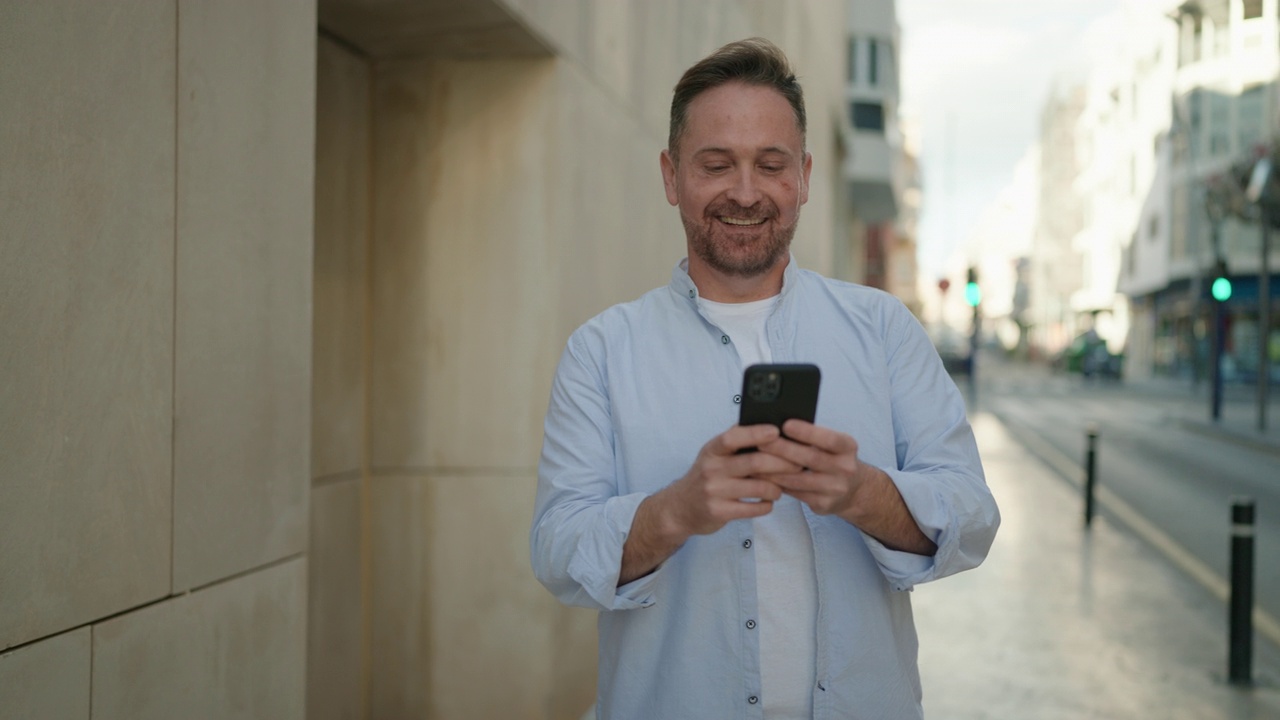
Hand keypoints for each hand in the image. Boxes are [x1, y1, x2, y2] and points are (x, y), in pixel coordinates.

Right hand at [618, 424, 803, 584]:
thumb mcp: (713, 455)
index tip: (777, 432)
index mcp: (712, 450)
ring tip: (780, 488)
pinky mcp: (719, 512)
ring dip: (777, 488)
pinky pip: (754, 508)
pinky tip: (767, 502)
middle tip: (798, 465)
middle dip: (782, 464)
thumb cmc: (705, 477)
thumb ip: (735, 442)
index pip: (734, 437)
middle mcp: (711, 468)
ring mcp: (714, 491)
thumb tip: (769, 427)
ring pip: (758, 487)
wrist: (679, 508)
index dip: (756, 433)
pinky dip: (767, 505)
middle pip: (754, 463)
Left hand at [755, 419, 935, 554]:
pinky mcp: (823, 504)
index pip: (829, 439)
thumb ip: (813, 436)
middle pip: (810, 459)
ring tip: (754, 460)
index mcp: (848, 447)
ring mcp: (835, 489)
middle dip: (783, 449)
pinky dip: (776, 483)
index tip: (785, 424)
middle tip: (760, 441)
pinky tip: (761, 477)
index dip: (807, 432)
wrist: (855, 490)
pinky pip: (794, 493)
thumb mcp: (833, 444)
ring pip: (798, 479)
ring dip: (773, 470)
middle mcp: (845, 468)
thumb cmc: (834, 459)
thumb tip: (778, 426)